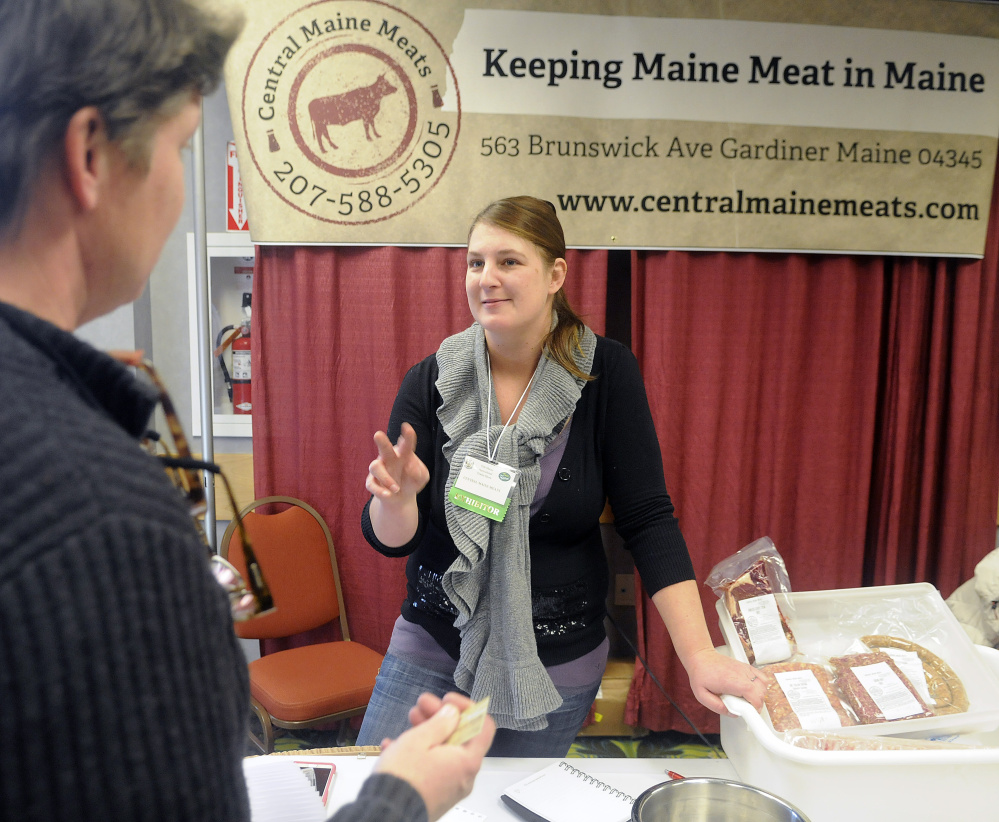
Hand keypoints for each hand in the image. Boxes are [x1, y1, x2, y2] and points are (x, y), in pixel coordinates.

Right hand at [366, 422, 429, 502]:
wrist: (401, 498)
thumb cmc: (412, 481)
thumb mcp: (422, 477)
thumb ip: (420, 471)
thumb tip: (410, 468)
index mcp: (402, 453)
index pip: (405, 444)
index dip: (407, 436)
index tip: (407, 427)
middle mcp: (388, 458)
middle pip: (384, 448)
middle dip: (381, 441)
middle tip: (378, 434)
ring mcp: (379, 469)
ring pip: (375, 467)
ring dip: (386, 478)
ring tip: (396, 488)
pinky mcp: (371, 481)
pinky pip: (371, 484)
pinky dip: (379, 490)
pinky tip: (388, 495)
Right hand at [374, 693, 495, 821]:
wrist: (385, 813)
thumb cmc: (403, 780)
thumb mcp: (420, 739)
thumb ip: (440, 722)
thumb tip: (452, 713)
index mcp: (467, 761)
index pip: (483, 727)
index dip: (467, 708)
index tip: (448, 701)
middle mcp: (463, 777)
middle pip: (460, 738)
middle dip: (440, 718)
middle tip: (422, 706)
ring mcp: (449, 788)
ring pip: (443, 752)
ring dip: (427, 733)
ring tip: (409, 721)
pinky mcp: (435, 795)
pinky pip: (432, 768)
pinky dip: (419, 754)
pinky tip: (397, 746)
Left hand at [684, 647, 769, 715]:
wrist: (701, 657)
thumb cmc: (701, 673)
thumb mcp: (702, 695)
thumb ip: (717, 707)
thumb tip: (733, 713)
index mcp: (731, 681)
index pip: (754, 695)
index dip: (755, 707)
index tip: (750, 713)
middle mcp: (741, 674)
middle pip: (761, 692)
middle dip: (756, 704)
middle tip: (744, 707)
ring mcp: (745, 669)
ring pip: (763, 685)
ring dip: (758, 695)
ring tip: (746, 699)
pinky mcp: (746, 667)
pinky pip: (762, 677)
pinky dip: (760, 685)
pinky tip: (750, 690)